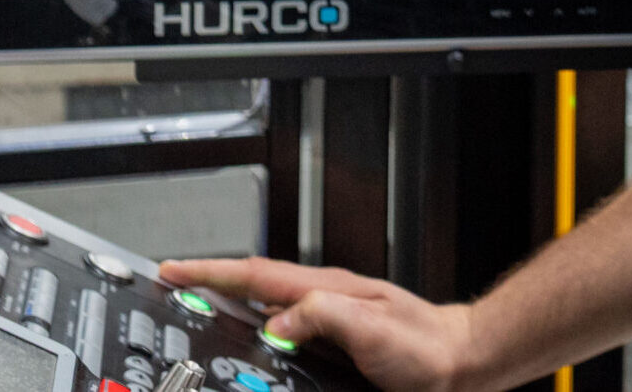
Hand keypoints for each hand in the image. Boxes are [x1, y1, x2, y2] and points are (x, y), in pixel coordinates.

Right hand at [158, 259, 475, 391]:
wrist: (456, 361)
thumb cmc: (423, 346)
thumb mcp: (371, 328)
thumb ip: (324, 315)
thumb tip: (277, 321)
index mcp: (329, 289)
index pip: (259, 275)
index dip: (213, 272)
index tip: (176, 269)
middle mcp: (326, 298)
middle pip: (256, 287)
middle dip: (212, 285)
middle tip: (174, 289)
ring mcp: (330, 317)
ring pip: (268, 308)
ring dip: (232, 308)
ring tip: (198, 313)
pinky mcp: (334, 340)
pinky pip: (285, 332)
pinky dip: (257, 332)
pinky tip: (250, 344)